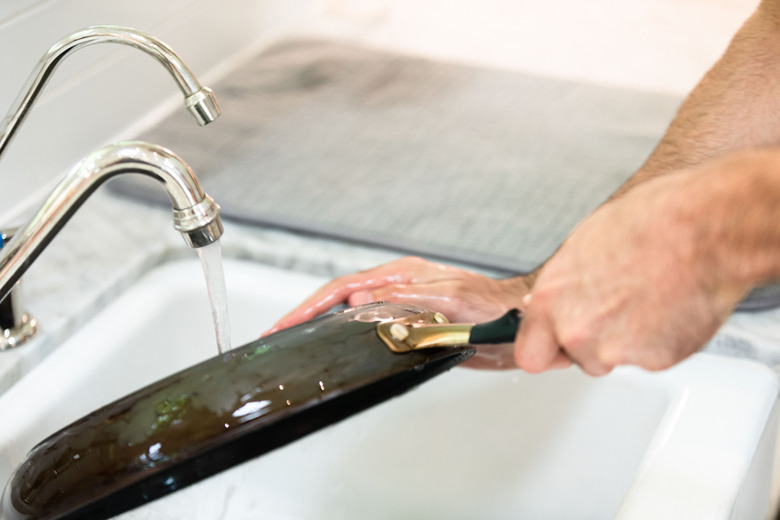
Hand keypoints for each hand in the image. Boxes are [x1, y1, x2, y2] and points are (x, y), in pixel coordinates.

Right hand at [266, 256, 532, 368]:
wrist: (518, 320)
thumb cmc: (491, 307)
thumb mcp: (448, 301)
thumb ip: (406, 299)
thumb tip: (363, 300)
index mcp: (402, 276)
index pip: (342, 288)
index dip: (310, 306)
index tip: (286, 324)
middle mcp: (397, 286)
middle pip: (338, 296)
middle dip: (305, 313)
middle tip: (279, 332)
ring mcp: (401, 302)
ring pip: (350, 310)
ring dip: (322, 322)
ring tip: (296, 336)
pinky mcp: (409, 321)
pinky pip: (368, 324)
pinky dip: (346, 332)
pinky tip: (337, 342)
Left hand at [514, 165, 749, 375]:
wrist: (704, 231)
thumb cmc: (649, 224)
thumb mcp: (582, 245)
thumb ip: (560, 286)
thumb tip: (545, 302)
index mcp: (551, 300)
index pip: (529, 354)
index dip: (544, 349)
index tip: (553, 345)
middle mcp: (577, 330)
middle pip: (573, 357)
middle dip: (587, 344)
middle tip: (613, 311)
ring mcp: (615, 350)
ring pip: (612, 358)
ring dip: (624, 340)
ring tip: (646, 298)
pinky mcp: (655, 360)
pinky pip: (648, 359)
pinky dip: (658, 340)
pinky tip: (667, 306)